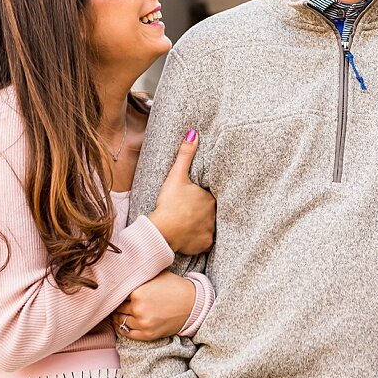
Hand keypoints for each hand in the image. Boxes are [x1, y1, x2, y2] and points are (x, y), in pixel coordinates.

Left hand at [113, 272, 196, 340]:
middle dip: (118, 305)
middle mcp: (138, 309)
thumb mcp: (156, 275)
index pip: (119, 294)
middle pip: (119, 308)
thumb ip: (140, 277)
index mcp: (138, 292)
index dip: (118, 292)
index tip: (117, 292)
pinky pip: (128, 334)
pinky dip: (122, 329)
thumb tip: (124, 275)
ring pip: (121, 321)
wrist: (193, 304)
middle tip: (117, 302)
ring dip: (119, 317)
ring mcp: (143, 323)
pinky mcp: (148, 335)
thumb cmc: (175, 287)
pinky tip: (122, 324)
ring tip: (118, 313)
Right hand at [147, 130, 214, 254]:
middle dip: (203, 211)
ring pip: (209, 226)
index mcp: (210, 197)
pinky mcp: (205, 244)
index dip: (201, 197)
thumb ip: (186, 154)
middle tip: (189, 212)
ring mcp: (211, 230)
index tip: (192, 199)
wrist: (162, 230)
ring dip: (201, 225)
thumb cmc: (169, 202)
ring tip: (189, 224)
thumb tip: (193, 133)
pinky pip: (204, 241)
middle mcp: (215, 214)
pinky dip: (197, 239)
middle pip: (211, 211)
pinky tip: (188, 236)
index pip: (210, 196)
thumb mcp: (177, 176)